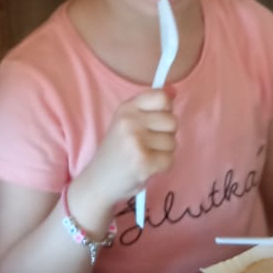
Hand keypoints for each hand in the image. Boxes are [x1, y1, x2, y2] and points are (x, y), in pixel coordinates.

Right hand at [77, 88, 176, 215]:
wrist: (98, 181)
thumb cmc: (117, 151)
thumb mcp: (128, 123)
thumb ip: (150, 107)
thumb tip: (174, 91)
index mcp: (126, 109)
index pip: (162, 98)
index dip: (165, 110)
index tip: (154, 122)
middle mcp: (130, 122)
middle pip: (172, 121)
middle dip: (165, 135)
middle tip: (147, 144)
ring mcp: (136, 142)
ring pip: (172, 142)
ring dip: (163, 152)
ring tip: (145, 156)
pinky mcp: (144, 162)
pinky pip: (170, 160)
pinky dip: (162, 167)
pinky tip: (147, 167)